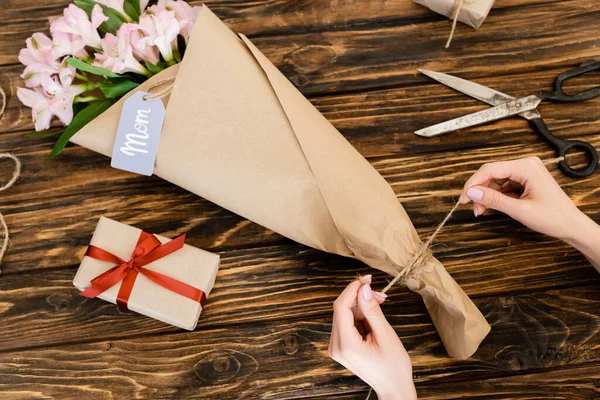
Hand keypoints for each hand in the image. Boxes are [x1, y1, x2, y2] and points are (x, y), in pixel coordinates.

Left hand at [329, 276, 416, 399]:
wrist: (394, 388)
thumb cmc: (394, 366)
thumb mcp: (386, 335)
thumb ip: (372, 310)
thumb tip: (363, 288)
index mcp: (346, 345)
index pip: (340, 307)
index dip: (352, 289)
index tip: (367, 279)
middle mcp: (336, 346)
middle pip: (341, 310)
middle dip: (359, 297)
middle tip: (379, 293)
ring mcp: (337, 347)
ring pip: (344, 315)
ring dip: (360, 305)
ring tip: (380, 303)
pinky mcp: (341, 347)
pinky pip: (347, 323)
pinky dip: (359, 315)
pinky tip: (374, 314)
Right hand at [460, 157, 599, 271]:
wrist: (571, 226)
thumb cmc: (554, 218)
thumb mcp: (519, 210)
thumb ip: (493, 200)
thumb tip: (471, 193)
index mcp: (526, 167)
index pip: (490, 169)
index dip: (473, 183)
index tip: (463, 198)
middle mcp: (525, 165)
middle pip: (491, 173)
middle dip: (479, 190)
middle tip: (471, 207)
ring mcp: (525, 172)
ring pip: (495, 180)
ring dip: (486, 195)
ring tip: (481, 210)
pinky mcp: (524, 180)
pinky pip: (503, 185)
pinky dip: (495, 196)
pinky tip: (491, 206)